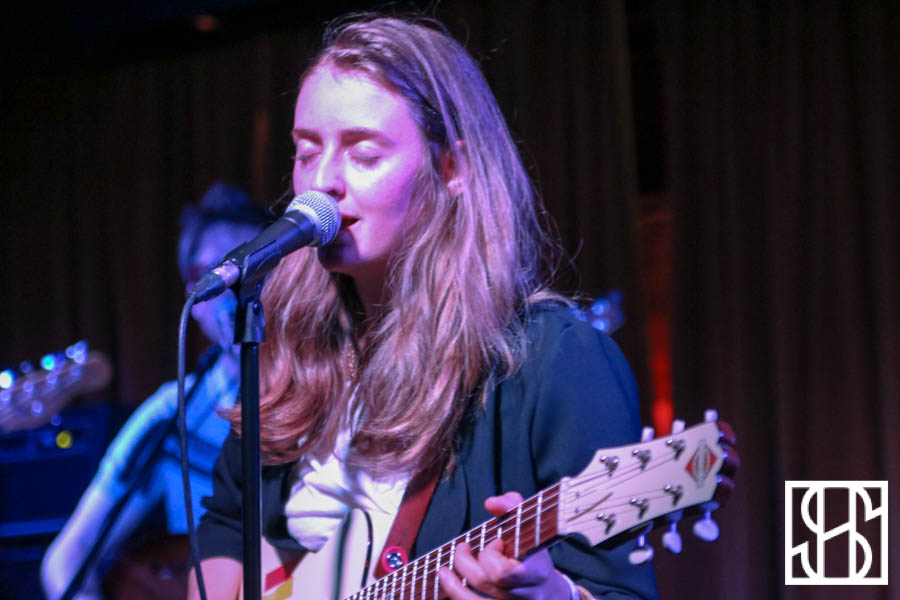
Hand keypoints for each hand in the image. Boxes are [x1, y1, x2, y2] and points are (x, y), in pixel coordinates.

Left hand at [437, 491, 572, 598]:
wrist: (549, 592)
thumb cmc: (534, 554)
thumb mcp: (530, 527)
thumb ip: (512, 506)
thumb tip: (491, 503)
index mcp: (537, 572)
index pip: (505, 571)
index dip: (491, 555)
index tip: (496, 542)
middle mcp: (526, 594)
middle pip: (486, 581)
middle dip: (467, 562)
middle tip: (465, 548)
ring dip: (453, 584)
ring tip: (444, 570)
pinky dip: (455, 593)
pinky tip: (446, 580)